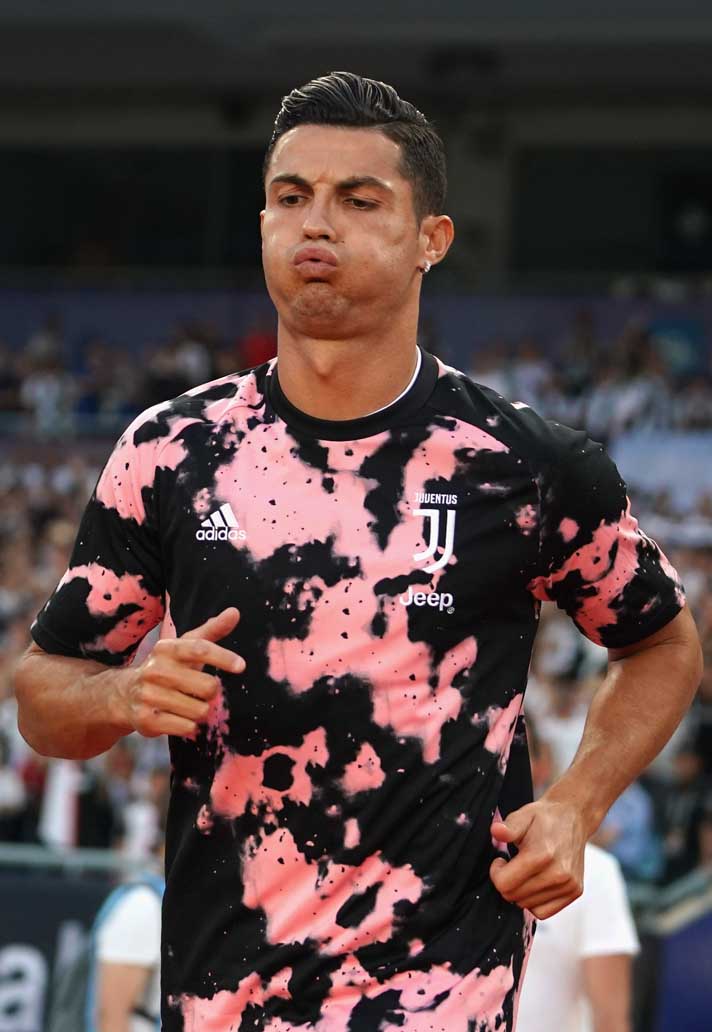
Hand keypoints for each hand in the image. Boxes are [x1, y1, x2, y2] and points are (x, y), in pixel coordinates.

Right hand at [116, 607, 242, 738]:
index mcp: (166, 649)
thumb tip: (235, 612)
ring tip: (187, 705)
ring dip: (200, 710)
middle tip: (200, 691)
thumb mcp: (184, 647)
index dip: (223, 657)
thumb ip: (211, 631)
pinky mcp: (147, 720)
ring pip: (200, 710)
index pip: (199, 649)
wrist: (124, 695)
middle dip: (211, 692)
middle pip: (207, 686)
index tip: (241, 666)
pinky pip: (187, 727)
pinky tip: (178, 718)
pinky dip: (189, 725)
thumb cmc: (166, 668)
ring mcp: (149, 696)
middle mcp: (155, 670)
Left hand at [489, 797, 585, 918]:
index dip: (496, 873)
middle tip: (512, 865)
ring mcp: (568, 885)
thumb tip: (496, 831)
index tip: (501, 861)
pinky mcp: (574, 892)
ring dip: (520, 892)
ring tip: (525, 871)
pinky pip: (544, 912)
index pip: (505, 884)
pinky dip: (534, 902)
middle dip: (506, 882)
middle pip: (514, 896)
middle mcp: (558, 874)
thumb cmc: (544, 818)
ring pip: (527, 906)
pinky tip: (534, 883)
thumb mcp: (523, 816)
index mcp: (542, 855)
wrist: (573, 817)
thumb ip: (508, 827)